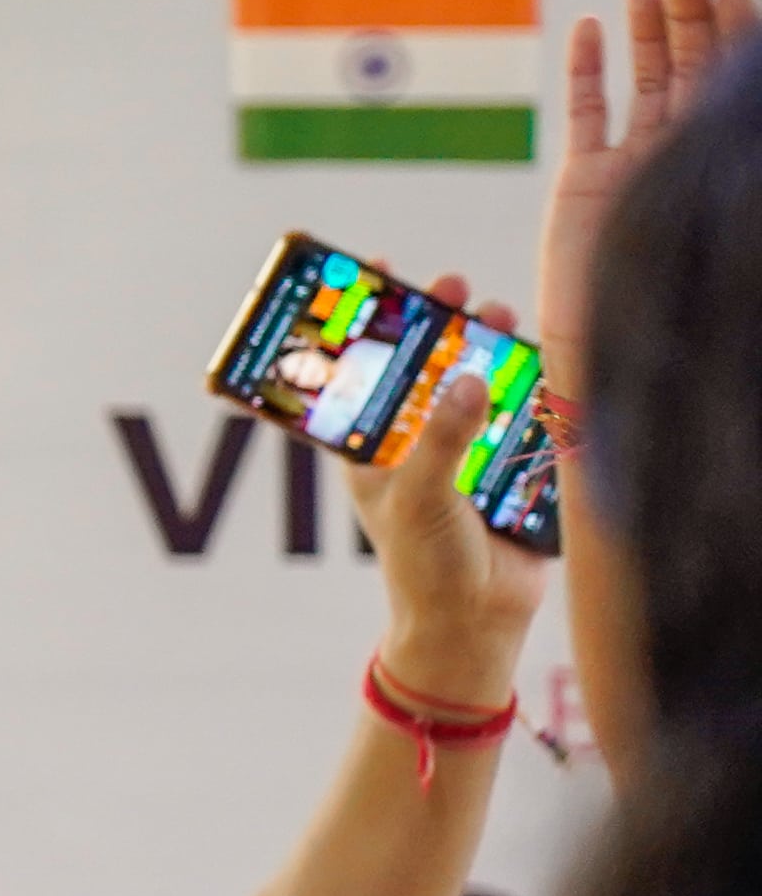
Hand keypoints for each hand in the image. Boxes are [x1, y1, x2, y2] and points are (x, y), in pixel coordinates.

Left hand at [354, 303, 549, 706]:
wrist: (476, 621)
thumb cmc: (424, 564)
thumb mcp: (420, 497)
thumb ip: (443, 439)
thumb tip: (466, 379)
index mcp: (370, 448)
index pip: (358, 374)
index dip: (362, 326)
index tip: (370, 274)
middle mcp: (413, 440)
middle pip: (424, 366)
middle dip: (438, 323)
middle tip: (450, 285)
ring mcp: (463, 448)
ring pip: (474, 382)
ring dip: (487, 345)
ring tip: (497, 311)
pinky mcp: (508, 463)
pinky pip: (519, 414)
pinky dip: (528, 386)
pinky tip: (537, 358)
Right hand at [537, 0, 747, 421]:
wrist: (616, 360)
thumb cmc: (682, 310)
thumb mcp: (730, 225)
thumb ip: (736, 160)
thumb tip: (757, 96)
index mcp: (725, 167)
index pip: (735, 86)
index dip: (736, 37)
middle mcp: (687, 161)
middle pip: (694, 73)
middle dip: (690, 18)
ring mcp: (636, 169)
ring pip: (645, 83)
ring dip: (646, 32)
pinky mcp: (586, 184)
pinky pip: (588, 115)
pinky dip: (587, 70)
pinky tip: (590, 30)